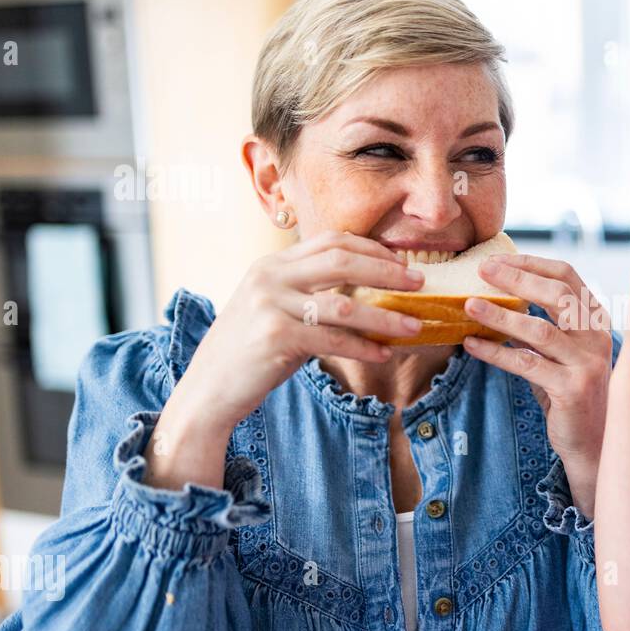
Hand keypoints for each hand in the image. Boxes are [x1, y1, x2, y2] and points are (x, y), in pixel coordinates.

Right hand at [148, 231, 427, 492]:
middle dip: (388, 271)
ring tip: (414, 325)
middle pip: (342, 260)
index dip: (372, 248)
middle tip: (421, 283)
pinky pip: (333, 339)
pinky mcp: (275, 336)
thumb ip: (312, 295)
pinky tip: (384, 354)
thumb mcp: (277, 310)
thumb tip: (368, 292)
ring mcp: (271, 305)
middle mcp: (270, 276)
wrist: (208, 390)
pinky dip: (363, 347)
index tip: (402, 262)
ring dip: (386, 316)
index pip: (331, 240)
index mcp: (272, 264)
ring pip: (345, 303)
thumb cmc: (250, 353)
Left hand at [460, 254, 612, 513]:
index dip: (531, 264)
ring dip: (501, 315)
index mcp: (596, 319)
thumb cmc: (570, 393)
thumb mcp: (558, 352)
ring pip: (540, 329)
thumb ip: (540, 324)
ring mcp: (588, 363)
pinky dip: (496, 352)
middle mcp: (597, 336)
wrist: (593, 443)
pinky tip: (472, 344)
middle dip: (516, 278)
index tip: (497, 259)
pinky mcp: (572, 389)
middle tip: (482, 270)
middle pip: (557, 294)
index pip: (567, 276)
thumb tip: (498, 295)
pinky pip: (527, 364)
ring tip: (469, 304)